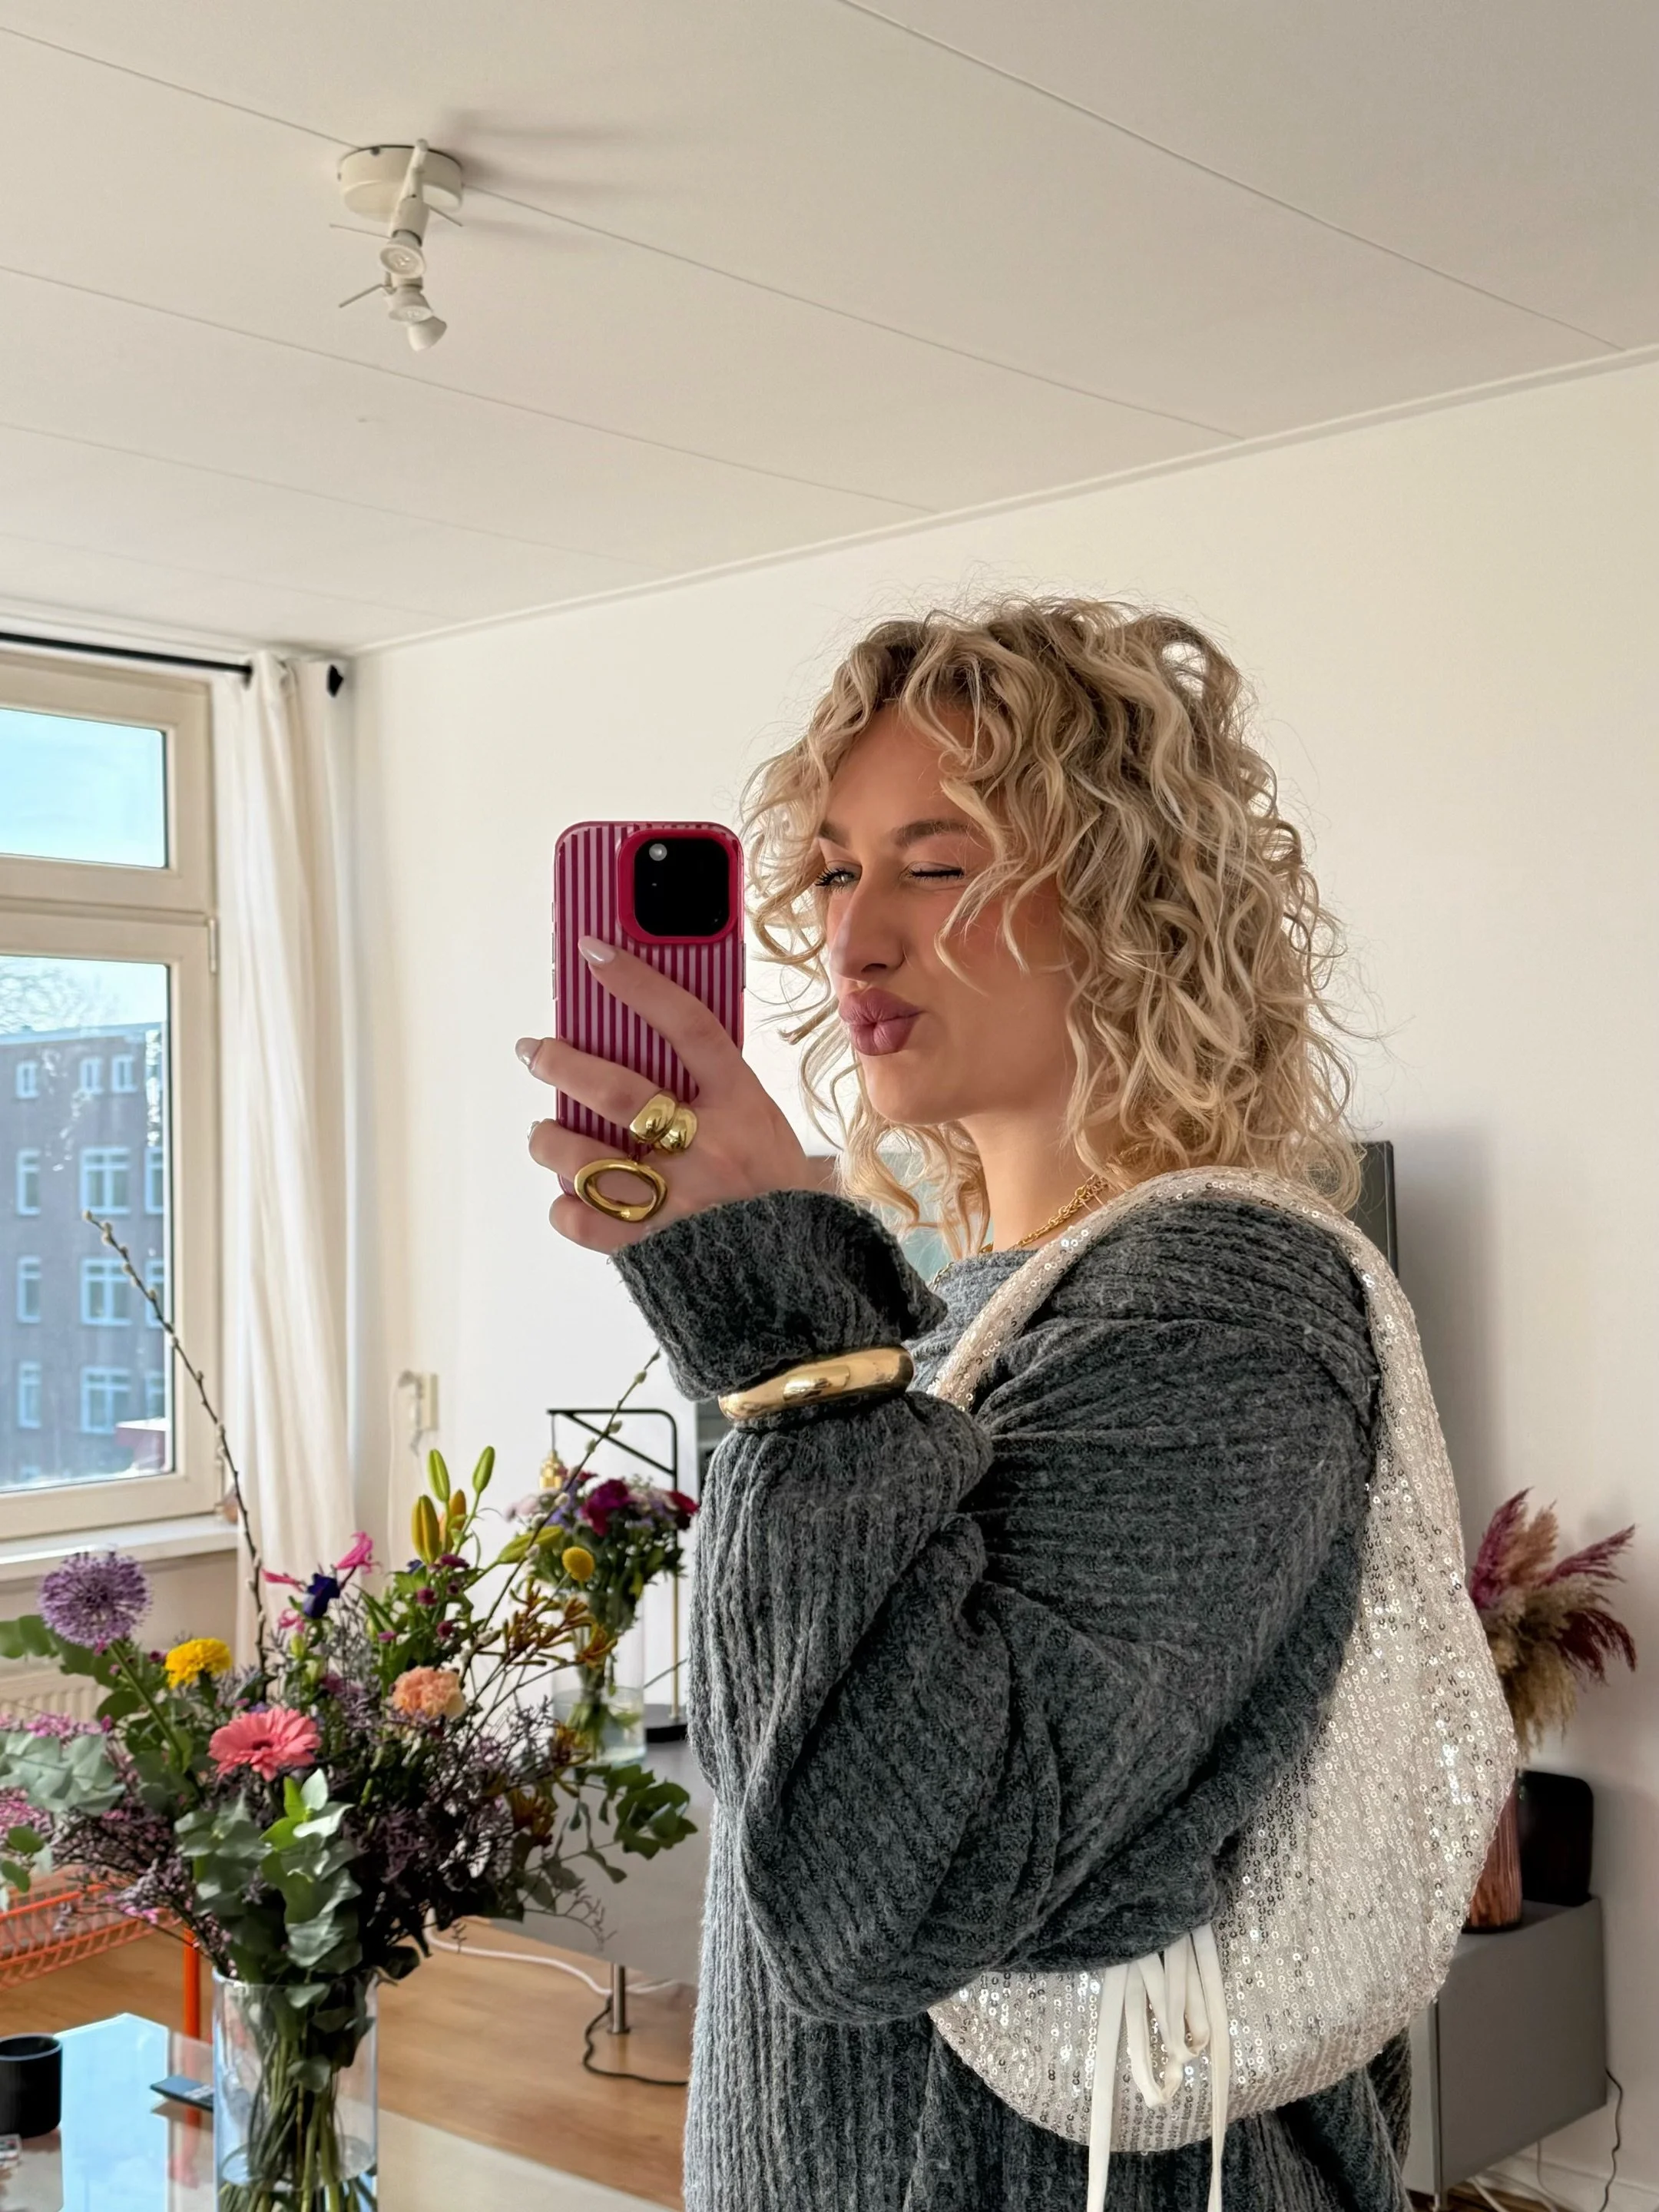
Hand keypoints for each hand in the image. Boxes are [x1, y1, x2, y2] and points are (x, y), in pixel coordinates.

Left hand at [518, 936, 818, 1250]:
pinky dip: (565, 1208)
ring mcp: (680, 1202)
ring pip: (586, 1161)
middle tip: (535, 1051)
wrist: (799, 1276)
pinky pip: (586, 1223)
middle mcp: (710, 1149)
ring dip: (550, 1141)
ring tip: (544, 1132)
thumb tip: (644, 1043)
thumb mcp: (760, 1124)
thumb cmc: (773, 1189)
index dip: (639, 984)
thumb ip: (712, 1089)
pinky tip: (567, 1197)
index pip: (689, 1026)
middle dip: (562, 1065)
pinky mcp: (655, 1249)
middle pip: (618, 1092)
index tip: (596, 953)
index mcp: (743, 1107)